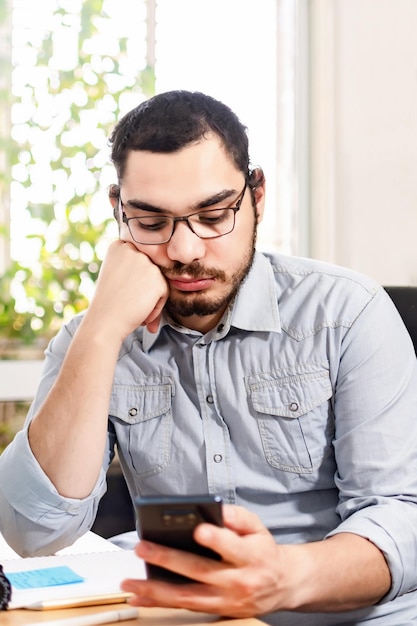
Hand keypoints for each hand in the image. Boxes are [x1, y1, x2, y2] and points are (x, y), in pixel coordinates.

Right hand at [87, 240, 168, 339]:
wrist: (104, 323)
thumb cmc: (108, 303)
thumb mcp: (115, 274)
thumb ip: (132, 266)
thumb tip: (156, 267)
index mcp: (118, 246)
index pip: (139, 258)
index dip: (135, 278)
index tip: (124, 290)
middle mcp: (132, 250)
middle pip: (150, 269)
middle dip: (144, 289)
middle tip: (130, 303)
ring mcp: (146, 263)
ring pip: (158, 281)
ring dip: (150, 299)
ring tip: (135, 311)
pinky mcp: (157, 279)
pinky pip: (164, 294)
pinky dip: (156, 308)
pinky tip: (142, 316)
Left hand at [121, 505, 289, 617]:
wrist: (282, 584)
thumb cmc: (263, 550)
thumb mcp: (258, 527)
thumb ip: (239, 517)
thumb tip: (218, 510)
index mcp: (252, 556)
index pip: (232, 547)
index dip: (216, 539)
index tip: (198, 530)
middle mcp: (238, 581)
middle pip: (200, 571)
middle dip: (168, 559)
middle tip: (143, 547)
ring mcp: (226, 600)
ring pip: (188, 596)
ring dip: (156, 589)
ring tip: (131, 580)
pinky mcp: (216, 611)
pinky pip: (185, 607)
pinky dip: (160, 603)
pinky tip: (140, 596)